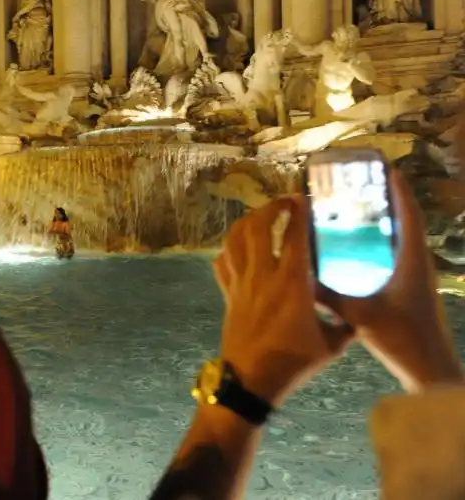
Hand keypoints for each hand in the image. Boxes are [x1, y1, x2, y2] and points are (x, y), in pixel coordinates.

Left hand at [214, 197, 352, 406]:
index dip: (300, 212)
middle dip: (271, 207)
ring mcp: (241, 284)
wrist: (249, 381)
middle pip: (259, 227)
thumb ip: (345, 325)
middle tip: (284, 202)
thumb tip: (357, 316)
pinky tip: (238, 247)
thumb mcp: (330, 346)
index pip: (296, 236)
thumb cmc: (292, 364)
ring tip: (261, 216)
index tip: (306, 199)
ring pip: (236, 239)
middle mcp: (263, 276)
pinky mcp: (228, 295)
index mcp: (292, 283)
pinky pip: (222, 263)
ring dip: (247, 221)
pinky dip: (229, 249)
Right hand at [317, 171, 461, 391]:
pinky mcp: (414, 290)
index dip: (399, 190)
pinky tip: (364, 249)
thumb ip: (327, 296)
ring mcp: (418, 277)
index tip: (386, 168)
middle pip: (407, 222)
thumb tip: (296, 277)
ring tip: (363, 209)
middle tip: (365, 185)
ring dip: (388, 222)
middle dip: (390, 201)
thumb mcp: (359, 315)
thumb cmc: (402, 339)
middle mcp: (419, 263)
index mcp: (412, 260)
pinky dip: (385, 244)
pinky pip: (399, 256)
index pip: (409, 215)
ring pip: (405, 240)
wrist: (430, 370)